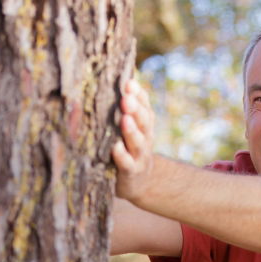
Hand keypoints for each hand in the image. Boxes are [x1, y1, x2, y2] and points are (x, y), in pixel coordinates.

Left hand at [112, 79, 155, 201]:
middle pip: (144, 122)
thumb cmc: (129, 149)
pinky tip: (115, 147)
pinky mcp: (130, 173)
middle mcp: (145, 139)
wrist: (139, 182)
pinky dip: (122, 156)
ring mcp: (139, 156)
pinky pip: (127, 164)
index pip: (145, 107)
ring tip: (125, 119)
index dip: (139, 95)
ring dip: (131, 131)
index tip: (129, 82)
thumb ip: (126, 108)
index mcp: (144, 125)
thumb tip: (117, 79)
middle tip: (127, 97)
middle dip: (136, 109)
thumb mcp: (132, 128)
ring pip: (137, 142)